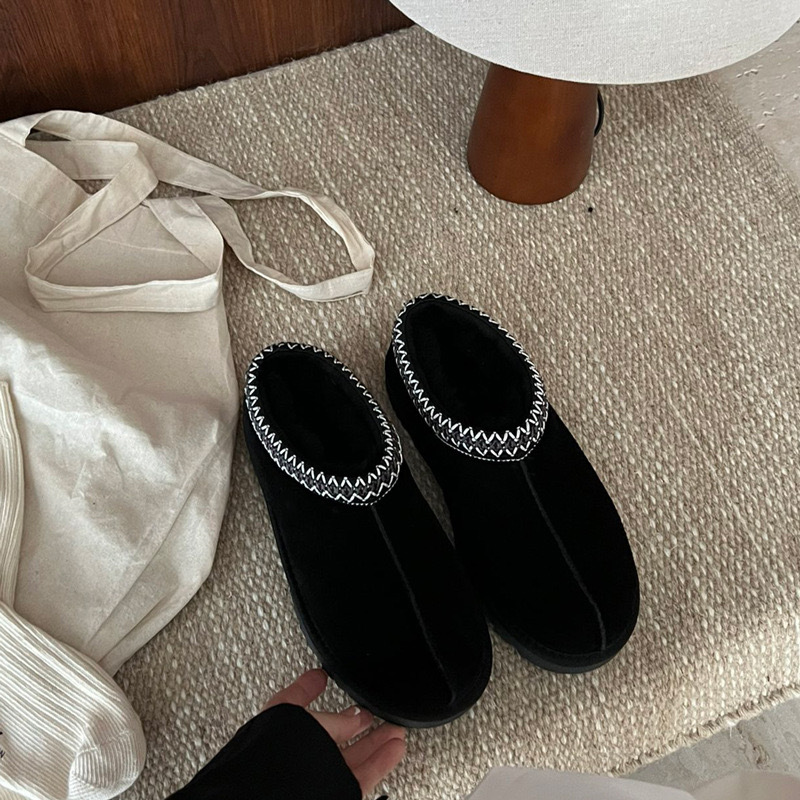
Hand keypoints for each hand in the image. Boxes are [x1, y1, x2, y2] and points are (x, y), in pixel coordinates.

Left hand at [264, 669, 405, 797]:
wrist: (276, 797)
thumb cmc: (278, 758)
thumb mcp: (307, 722)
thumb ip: (333, 719)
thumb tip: (357, 716)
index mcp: (282, 733)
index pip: (293, 705)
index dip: (307, 688)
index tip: (320, 676)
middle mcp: (299, 755)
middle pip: (331, 734)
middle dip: (354, 721)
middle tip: (371, 712)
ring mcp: (317, 775)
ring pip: (351, 756)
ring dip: (375, 741)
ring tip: (394, 728)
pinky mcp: (336, 791)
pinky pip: (362, 776)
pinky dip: (381, 762)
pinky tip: (394, 749)